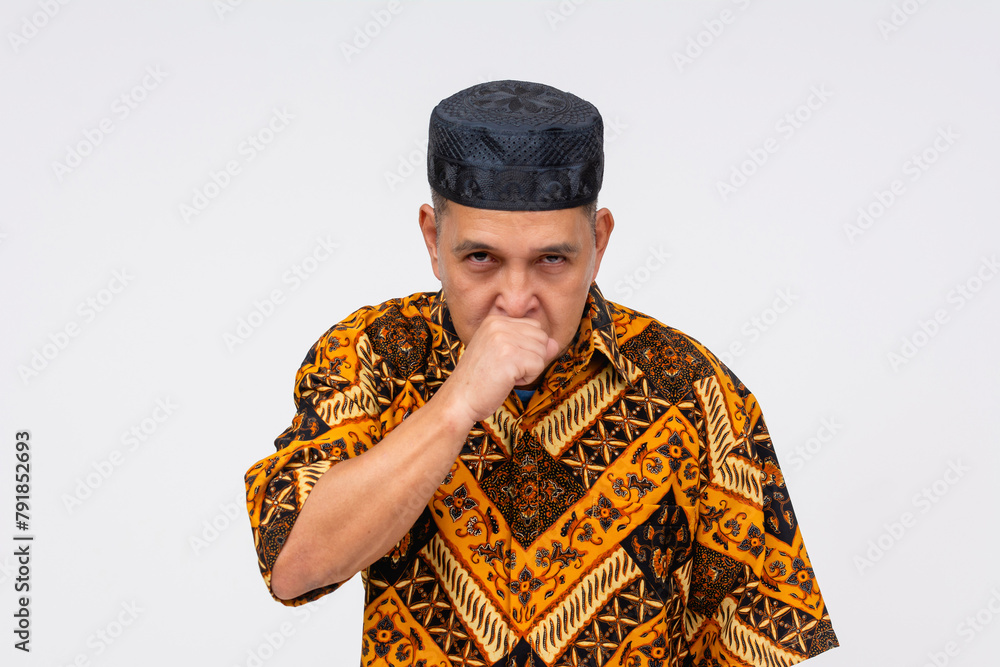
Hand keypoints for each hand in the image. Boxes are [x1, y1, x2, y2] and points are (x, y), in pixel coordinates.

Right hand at [439, 315, 560, 422]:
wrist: (460, 399)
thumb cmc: (480, 380)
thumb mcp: (505, 355)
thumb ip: (530, 345)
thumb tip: (555, 343)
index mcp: (495, 320)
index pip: (534, 327)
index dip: (528, 348)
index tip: (505, 360)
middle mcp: (499, 324)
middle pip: (542, 338)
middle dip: (531, 358)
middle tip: (505, 369)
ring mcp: (504, 339)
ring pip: (542, 353)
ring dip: (529, 370)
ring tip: (505, 375)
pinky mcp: (510, 356)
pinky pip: (538, 366)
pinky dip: (527, 378)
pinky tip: (507, 381)